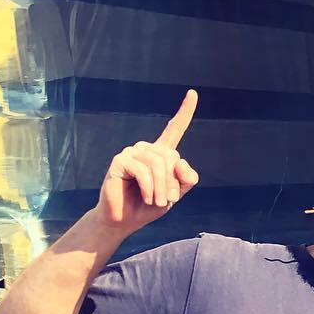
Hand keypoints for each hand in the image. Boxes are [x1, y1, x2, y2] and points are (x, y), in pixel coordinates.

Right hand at [95, 89, 199, 232]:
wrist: (126, 219)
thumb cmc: (149, 205)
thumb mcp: (175, 194)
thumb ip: (185, 179)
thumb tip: (182, 163)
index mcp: (162, 154)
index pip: (175, 129)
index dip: (185, 112)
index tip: (193, 93)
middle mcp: (147, 149)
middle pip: (172, 158)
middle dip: (173, 183)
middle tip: (167, 200)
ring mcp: (132, 152)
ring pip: (159, 165)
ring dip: (162, 188)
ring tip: (156, 202)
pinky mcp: (120, 160)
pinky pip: (144, 171)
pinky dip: (150, 189)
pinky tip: (147, 198)